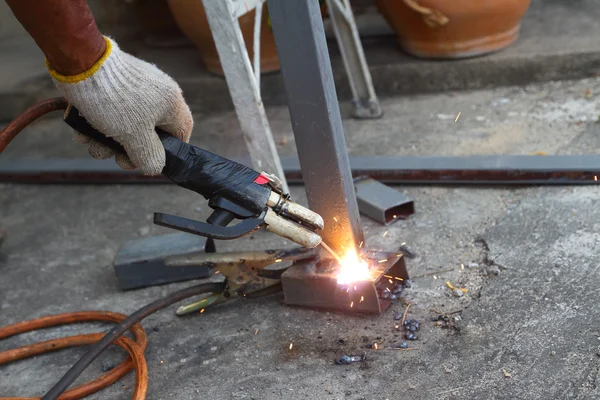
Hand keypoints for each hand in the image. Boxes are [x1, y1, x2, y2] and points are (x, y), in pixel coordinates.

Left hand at [47, 37, 192, 174]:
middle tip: (116, 158)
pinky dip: (96, 126)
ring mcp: (133, 90)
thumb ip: (149, 156)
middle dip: (128, 151)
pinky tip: (83, 129)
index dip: (170, 151)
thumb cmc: (114, 99)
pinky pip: (110, 113)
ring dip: (107, 142)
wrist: (80, 63)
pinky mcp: (111, 87)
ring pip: (125, 127)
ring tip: (92, 143)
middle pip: (149, 134)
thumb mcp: (135, 136)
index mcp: (170, 103)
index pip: (181, 132)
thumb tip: (154, 168)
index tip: (152, 161)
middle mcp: (156, 95)